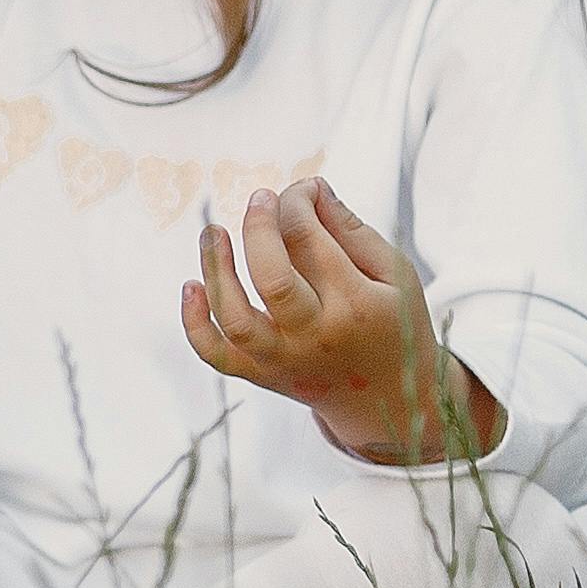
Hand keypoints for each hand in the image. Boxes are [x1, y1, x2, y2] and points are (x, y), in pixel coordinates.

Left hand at [182, 181, 498, 464]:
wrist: (387, 398)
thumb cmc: (391, 322)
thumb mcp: (395, 274)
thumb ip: (352, 230)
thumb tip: (311, 189)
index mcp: (356, 305)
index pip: (312, 241)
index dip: (297, 202)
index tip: (300, 190)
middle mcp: (315, 336)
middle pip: (272, 280)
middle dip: (258, 228)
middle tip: (260, 198)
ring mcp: (284, 359)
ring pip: (236, 319)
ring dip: (216, 269)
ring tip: (213, 231)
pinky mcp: (261, 375)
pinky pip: (216, 355)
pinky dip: (194, 322)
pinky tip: (192, 286)